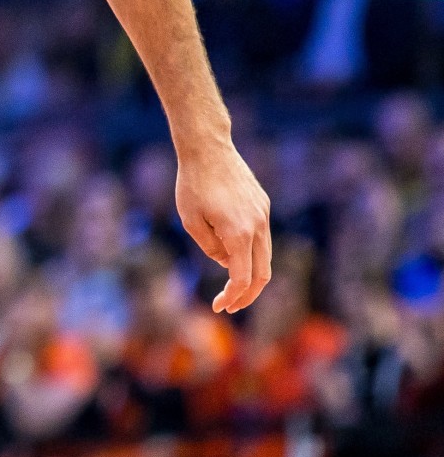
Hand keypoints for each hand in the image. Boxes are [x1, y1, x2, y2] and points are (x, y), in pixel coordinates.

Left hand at [174, 133, 271, 312]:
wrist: (208, 148)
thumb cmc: (192, 183)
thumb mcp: (191, 220)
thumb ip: (210, 247)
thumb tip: (227, 262)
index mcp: (238, 234)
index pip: (242, 278)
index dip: (232, 297)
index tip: (219, 307)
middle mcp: (257, 226)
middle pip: (262, 274)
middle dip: (247, 295)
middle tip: (230, 306)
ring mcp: (263, 215)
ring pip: (266, 256)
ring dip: (251, 274)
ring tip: (231, 285)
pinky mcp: (263, 205)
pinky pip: (261, 237)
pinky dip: (251, 252)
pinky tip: (232, 253)